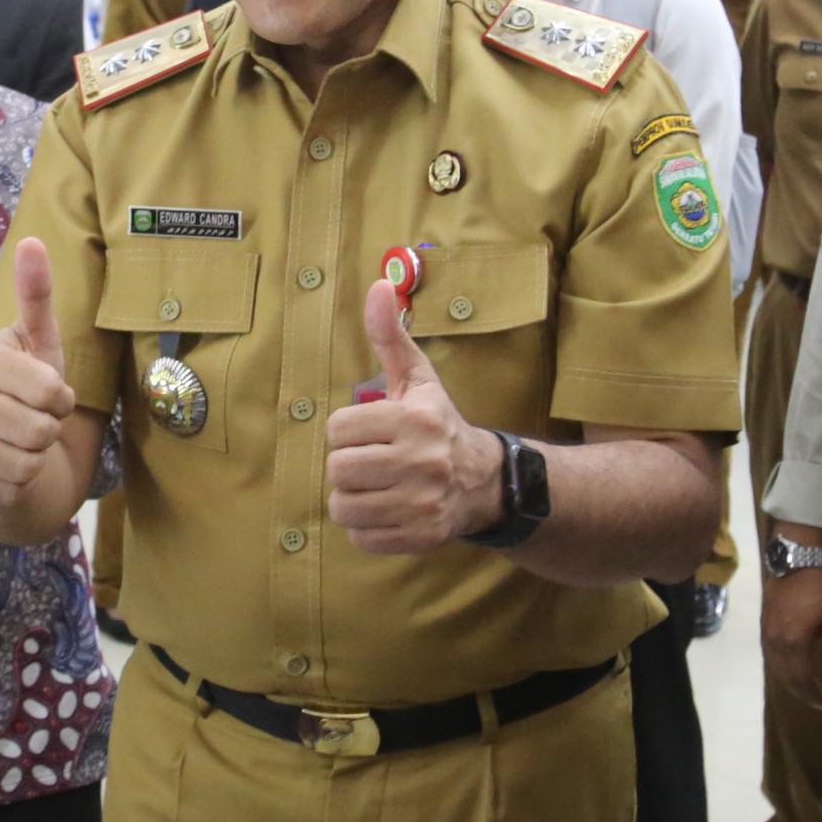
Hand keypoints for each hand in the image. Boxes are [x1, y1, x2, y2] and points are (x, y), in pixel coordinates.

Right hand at [0, 239, 75, 529]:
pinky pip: (14, 482)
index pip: (50, 389)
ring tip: (24, 442)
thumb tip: (33, 239)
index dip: (62, 399)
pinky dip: (22, 478)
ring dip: (38, 455)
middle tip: (36, 421)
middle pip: (41, 428)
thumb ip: (36, 297)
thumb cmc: (27, 393)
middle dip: (51, 429)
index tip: (50, 395)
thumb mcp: (39, 346)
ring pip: (29, 458)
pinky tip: (9, 466)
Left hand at [324, 279, 502, 553]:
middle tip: (372, 461)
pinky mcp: (421, 536)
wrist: (484, 482)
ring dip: (353, 498)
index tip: (370, 432)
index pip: (337, 429)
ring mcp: (422, 503)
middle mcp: (421, 461)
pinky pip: (361, 537)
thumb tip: (380, 285)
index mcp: (415, 419)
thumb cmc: (437, 424)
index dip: (347, 432)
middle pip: (337, 469)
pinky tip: (389, 509)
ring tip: (377, 486)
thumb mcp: (418, 378)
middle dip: (348, 465)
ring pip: (344, 506)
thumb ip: (391, 336)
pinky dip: (367, 527)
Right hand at [760, 551, 821, 714]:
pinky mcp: (763, 629)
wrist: (795, 562)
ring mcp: (767, 636)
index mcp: (796, 642)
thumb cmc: (821, 590)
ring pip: (776, 670)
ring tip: (805, 691)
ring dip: (790, 684)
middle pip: (787, 678)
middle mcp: (776, 643)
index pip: (803, 679)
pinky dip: (781, 671)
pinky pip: (770, 658)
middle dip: (802, 693)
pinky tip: (791, 672)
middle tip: (817, 702)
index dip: (814, 694)